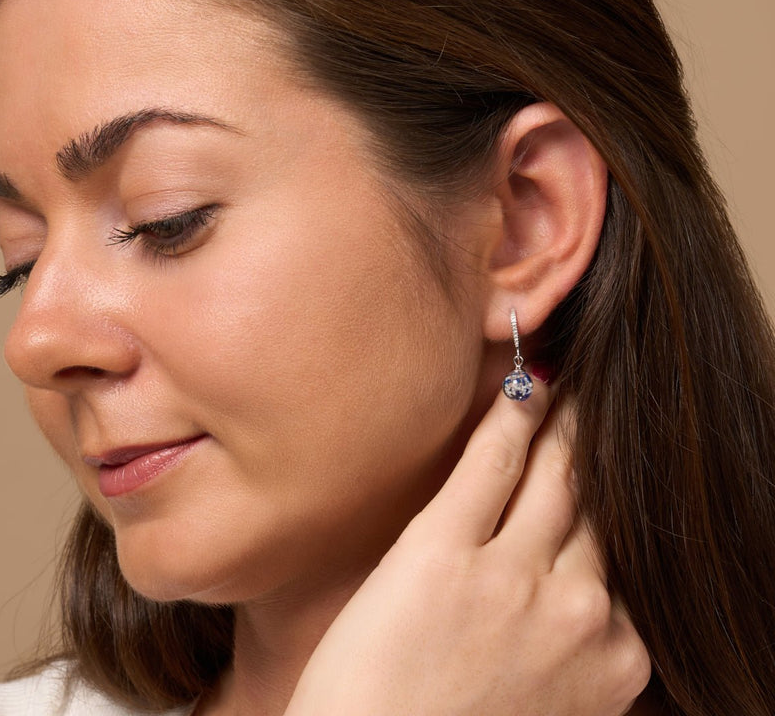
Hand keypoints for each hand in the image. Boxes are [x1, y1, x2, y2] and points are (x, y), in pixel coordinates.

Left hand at [285, 378, 650, 714]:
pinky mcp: (443, 552)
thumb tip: (578, 586)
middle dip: (599, 450)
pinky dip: (513, 411)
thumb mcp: (546, 700)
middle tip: (597, 404)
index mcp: (613, 654)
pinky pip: (494, 461)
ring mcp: (513, 577)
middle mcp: (580, 610)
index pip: (622, 551)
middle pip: (600, 502)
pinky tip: (522, 381)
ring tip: (566, 385)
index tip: (608, 467)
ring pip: (559, 473)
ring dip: (568, 420)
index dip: (614, 502)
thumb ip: (573, 642)